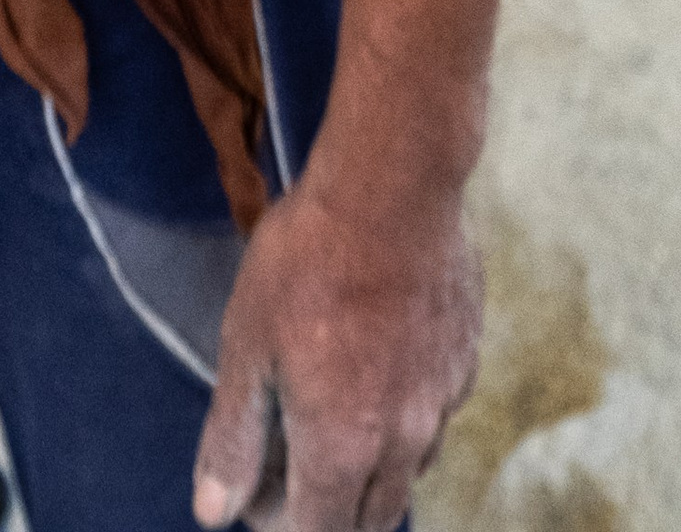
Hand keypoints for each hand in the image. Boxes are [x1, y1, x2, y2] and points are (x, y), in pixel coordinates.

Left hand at [194, 173, 480, 531]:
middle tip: (289, 468)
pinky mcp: (465, 360)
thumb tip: (215, 510)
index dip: (280, 525)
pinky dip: (404, 418)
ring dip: (371, 471)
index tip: (256, 495)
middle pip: (371, 520)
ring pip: (409, 472)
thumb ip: (234, 437)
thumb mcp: (247, 345)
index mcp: (344, 445)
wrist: (393, 183)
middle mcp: (403, 440)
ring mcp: (442, 401)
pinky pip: (435, 417)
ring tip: (331, 417)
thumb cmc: (309, 258)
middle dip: (329, 513)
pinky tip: (377, 367)